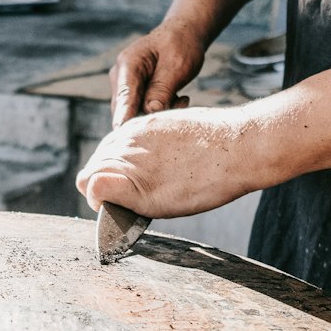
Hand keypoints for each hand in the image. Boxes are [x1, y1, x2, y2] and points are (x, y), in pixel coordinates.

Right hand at [76, 107, 253, 218]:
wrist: (243, 148)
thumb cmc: (203, 181)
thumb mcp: (152, 199)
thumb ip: (115, 192)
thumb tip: (91, 189)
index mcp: (119, 157)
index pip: (87, 181)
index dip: (100, 201)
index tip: (123, 210)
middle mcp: (127, 136)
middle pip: (100, 164)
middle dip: (112, 183)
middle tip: (141, 200)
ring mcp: (145, 126)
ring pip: (121, 151)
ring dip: (129, 169)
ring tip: (157, 183)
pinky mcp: (163, 120)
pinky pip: (142, 140)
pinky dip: (147, 156)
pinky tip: (170, 167)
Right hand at [109, 21, 207, 127]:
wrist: (183, 34)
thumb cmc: (180, 45)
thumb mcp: (176, 66)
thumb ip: (162, 89)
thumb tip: (151, 112)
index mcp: (128, 65)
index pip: (124, 98)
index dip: (125, 119)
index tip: (126, 135)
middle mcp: (121, 77)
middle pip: (126, 111)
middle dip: (151, 117)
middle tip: (179, 105)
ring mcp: (126, 87)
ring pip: (136, 114)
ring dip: (160, 113)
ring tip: (182, 99)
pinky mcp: (135, 95)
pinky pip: (143, 111)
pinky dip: (161, 110)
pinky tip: (179, 99)